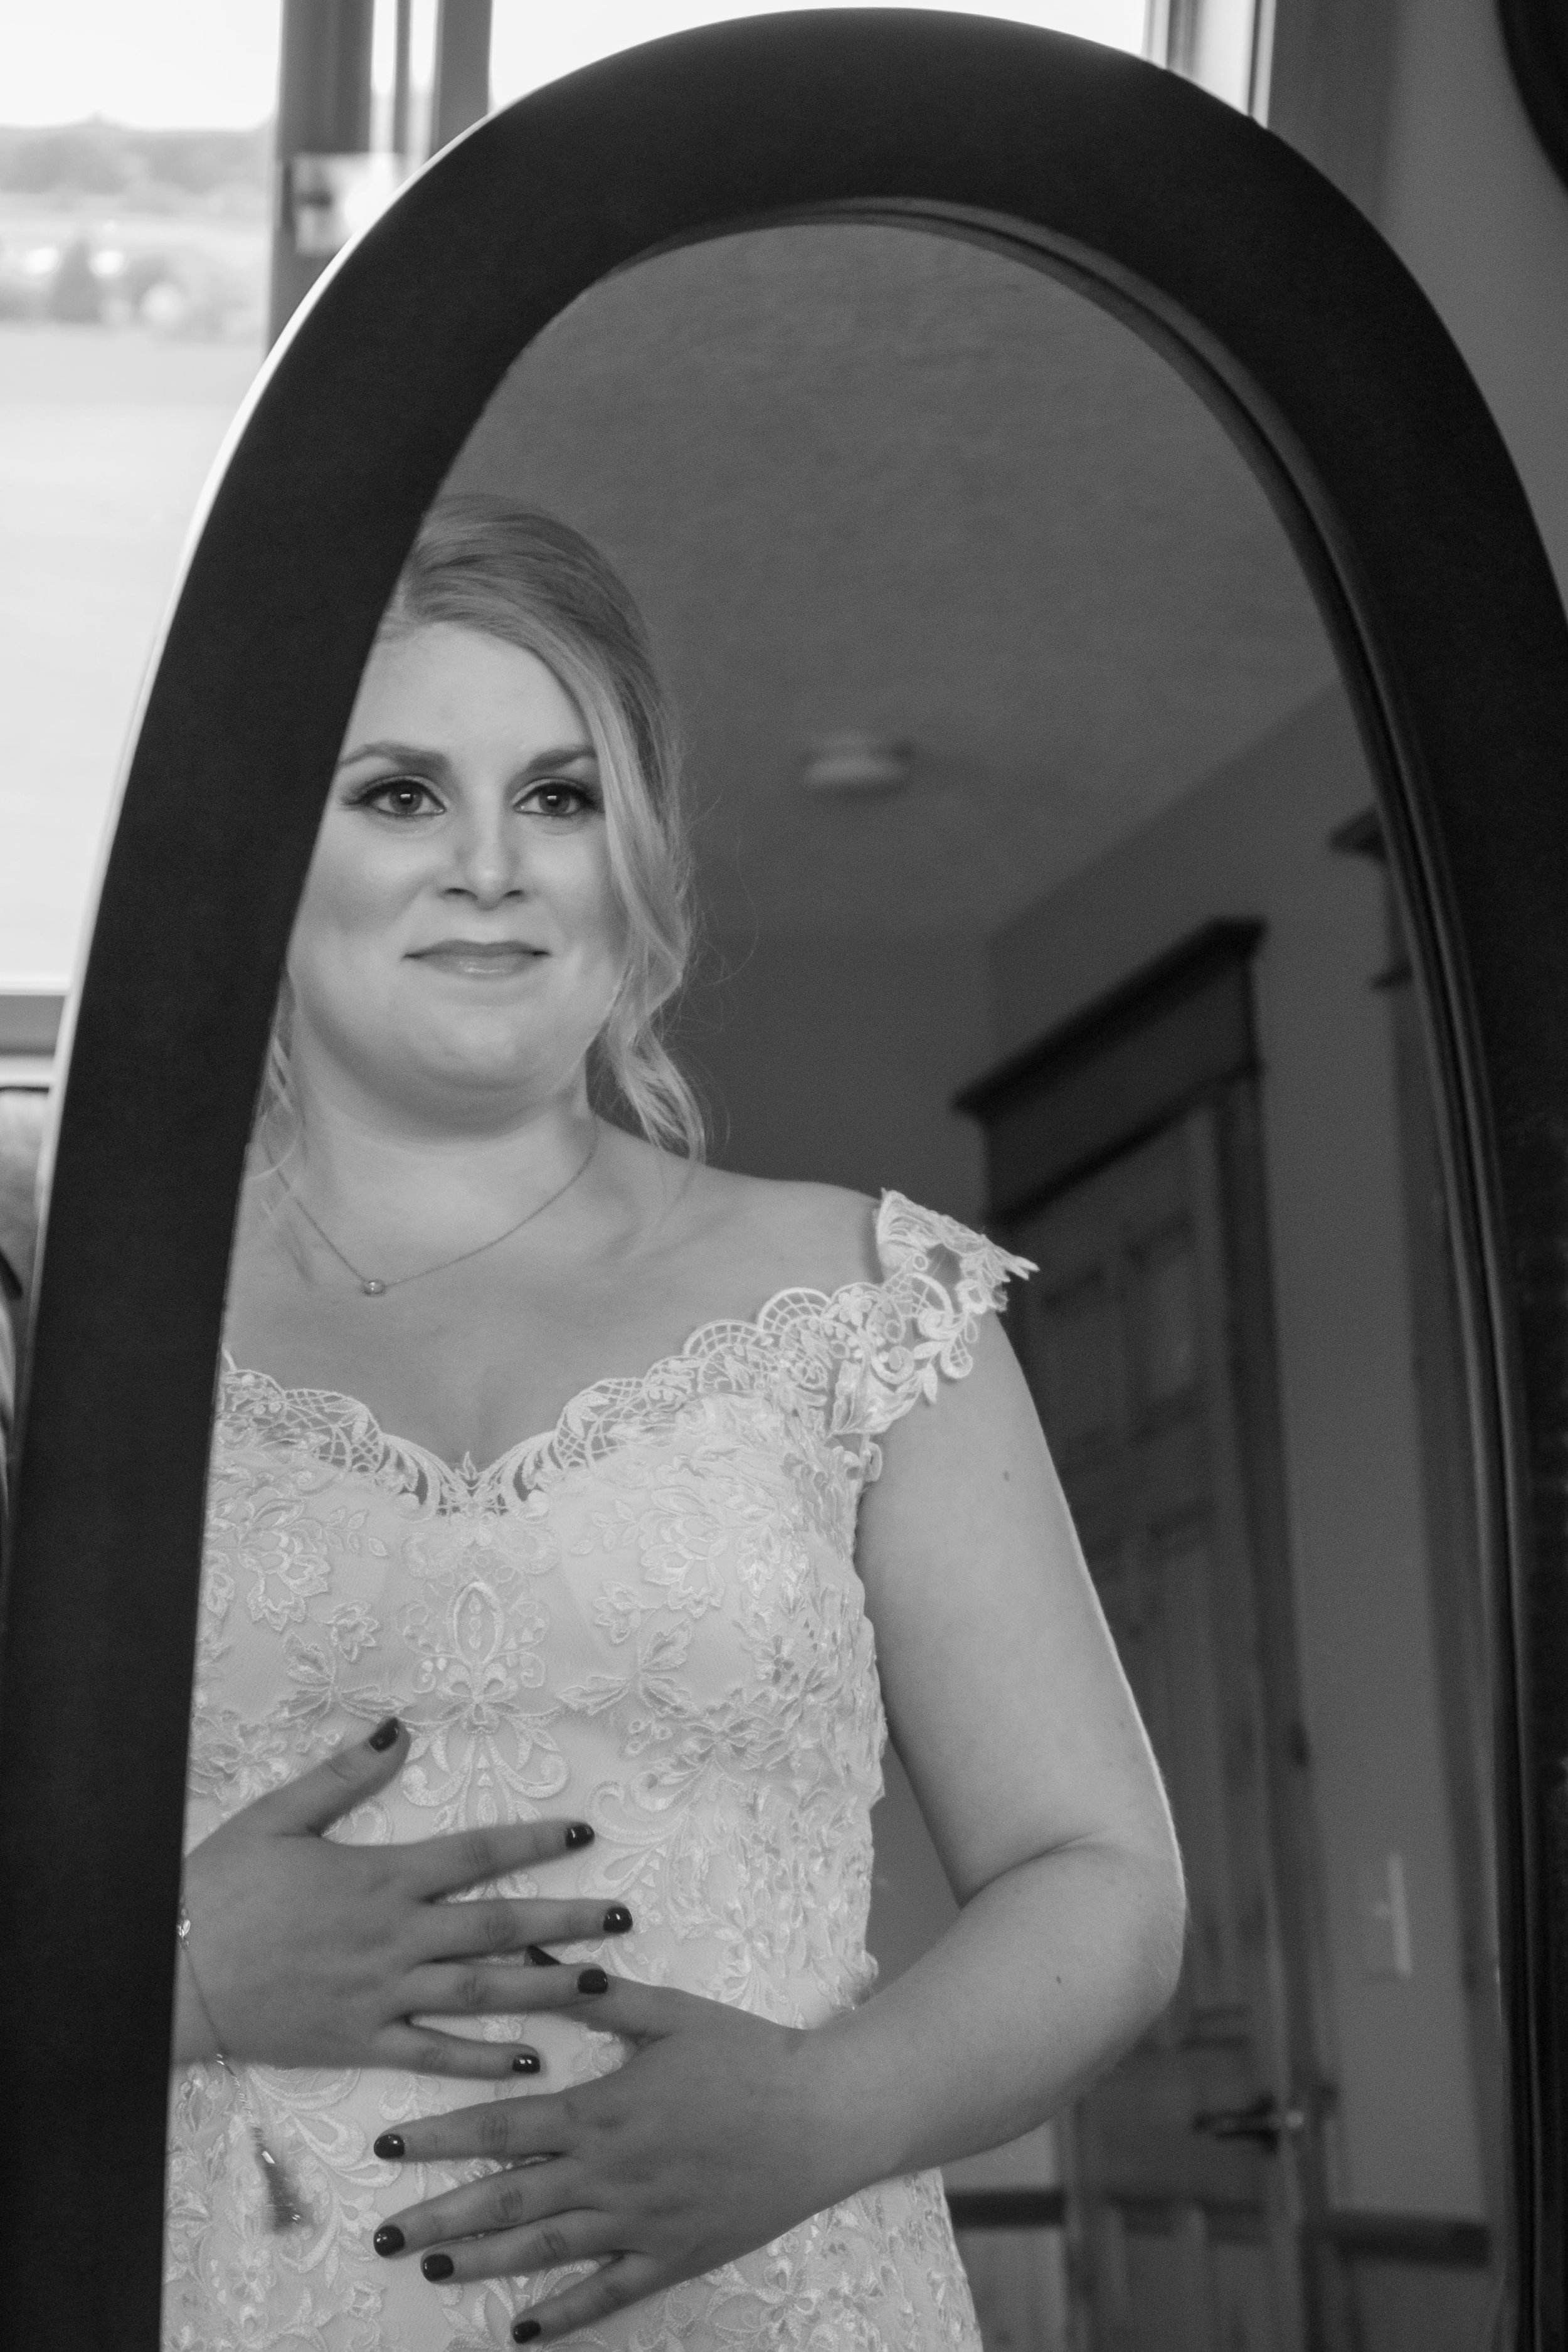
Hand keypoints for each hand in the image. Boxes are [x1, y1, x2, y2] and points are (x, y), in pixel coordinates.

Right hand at [176, 1717, 632, 2077]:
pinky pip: (434, 2052)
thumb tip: (399, 1730)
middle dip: (564, 1919)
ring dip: (543, 1986)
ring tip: (599, 1983)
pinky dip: (482, 2059)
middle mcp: (395, 1936)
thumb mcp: (278, 1817)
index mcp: (381, 1877)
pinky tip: (528, 2061)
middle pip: (497, 1924)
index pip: (475, 1853)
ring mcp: (382, 1994)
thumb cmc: (221, 1889)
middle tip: (622, 1916)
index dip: (533, 1840)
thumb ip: (344, 1776)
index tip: (584, 1831)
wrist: (171, 1974)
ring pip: (481, 1990)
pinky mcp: (361, 2041)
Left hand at [372, 1977, 855, 2341]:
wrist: (821, 2116)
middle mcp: (611, 2174)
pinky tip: (522, 2334)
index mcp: (605, 2111)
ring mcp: (640, 2223)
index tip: (388, 2146)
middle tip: (383, 2233)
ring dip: (483, 2263)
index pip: (503, 2129)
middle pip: (508, 2200)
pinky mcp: (673, 2257)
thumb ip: (605, 1994)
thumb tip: (547, 1962)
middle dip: (438, 2216)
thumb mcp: (673, 2013)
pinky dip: (563, 2317)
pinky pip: (608, 2295)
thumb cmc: (747, 2056)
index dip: (439, 2138)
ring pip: (545, 2252)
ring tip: (431, 2269)